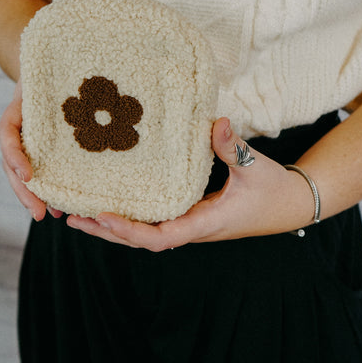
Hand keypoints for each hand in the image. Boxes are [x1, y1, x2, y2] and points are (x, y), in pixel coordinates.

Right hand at [0, 79, 62, 220]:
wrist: (51, 70)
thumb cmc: (49, 70)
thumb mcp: (43, 74)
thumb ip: (48, 79)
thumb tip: (76, 79)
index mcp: (14, 112)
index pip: (7, 136)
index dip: (16, 157)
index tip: (28, 175)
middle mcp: (16, 130)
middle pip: (12, 165)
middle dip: (24, 191)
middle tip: (40, 212)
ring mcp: (25, 141)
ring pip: (22, 174)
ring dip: (34, 197)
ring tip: (50, 214)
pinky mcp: (40, 149)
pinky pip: (39, 173)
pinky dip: (47, 191)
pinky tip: (59, 207)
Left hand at [66, 118, 316, 249]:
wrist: (291, 205)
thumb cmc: (275, 189)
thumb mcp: (256, 166)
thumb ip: (233, 146)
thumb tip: (215, 121)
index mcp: (204, 223)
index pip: (159, 237)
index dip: (128, 230)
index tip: (101, 216)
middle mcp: (191, 229)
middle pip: (140, 241)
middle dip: (105, 232)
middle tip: (69, 217)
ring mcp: (189, 225)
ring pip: (144, 234)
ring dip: (111, 228)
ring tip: (77, 215)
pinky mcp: (190, 216)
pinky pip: (153, 222)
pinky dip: (129, 218)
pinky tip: (111, 204)